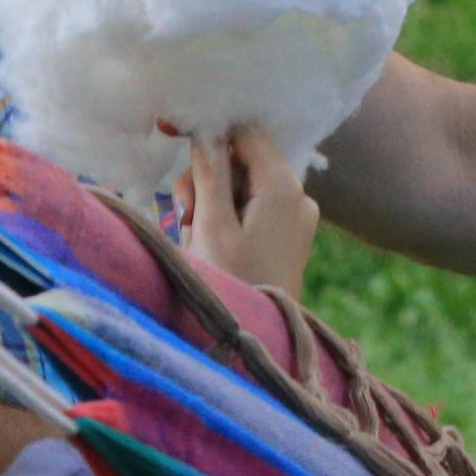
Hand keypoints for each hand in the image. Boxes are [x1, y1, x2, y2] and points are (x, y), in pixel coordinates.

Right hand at [176, 127, 319, 294]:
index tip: (177, 147)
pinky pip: (250, 213)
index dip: (212, 135)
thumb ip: (209, 174)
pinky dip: (224, 223)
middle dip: (207, 183)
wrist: (260, 343)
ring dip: (210, 206)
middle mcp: (299, 196)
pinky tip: (208, 247)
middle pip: (242, 163)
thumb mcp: (211, 226)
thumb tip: (205, 132)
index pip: (249, 133)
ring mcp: (296, 218)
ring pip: (241, 189)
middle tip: (185, 216)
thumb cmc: (232, 283)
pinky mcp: (288, 238)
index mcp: (284, 186)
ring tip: (194, 238)